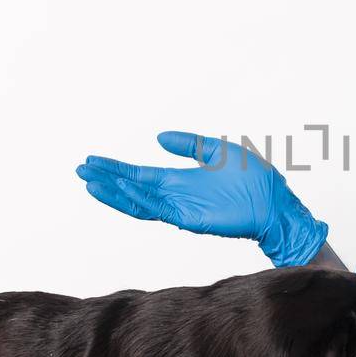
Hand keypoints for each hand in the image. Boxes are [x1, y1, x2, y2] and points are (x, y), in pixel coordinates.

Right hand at [74, 130, 329, 267]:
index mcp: (179, 181)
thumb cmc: (253, 180)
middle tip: (81, 170)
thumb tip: (158, 138)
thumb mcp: (216, 151)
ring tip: (92, 182)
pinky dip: (140, 198)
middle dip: (107, 180)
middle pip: (132, 189)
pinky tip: (124, 187)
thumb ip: (188, 144)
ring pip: (139, 202)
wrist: (274, 203)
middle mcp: (175, 196)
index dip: (116, 169)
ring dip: (115, 192)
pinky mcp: (191, 218)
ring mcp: (181, 209)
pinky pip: (160, 209)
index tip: (93, 161)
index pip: (140, 176)